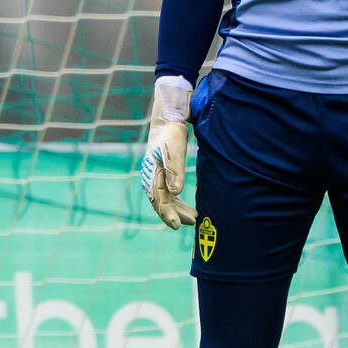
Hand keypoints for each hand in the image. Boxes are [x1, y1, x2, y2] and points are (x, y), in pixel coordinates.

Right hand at [141, 76, 196, 228]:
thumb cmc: (171, 136)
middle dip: (176, 215)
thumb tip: (175, 191)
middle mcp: (153, 179)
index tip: (178, 226)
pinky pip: (170, 194)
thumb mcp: (174, 152)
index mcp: (153, 176)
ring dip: (179, 210)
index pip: (159, 201)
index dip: (168, 214)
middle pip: (163, 203)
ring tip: (194, 218)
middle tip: (191, 223)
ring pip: (168, 200)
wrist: (168, 122)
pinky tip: (189, 209)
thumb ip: (174, 172)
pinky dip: (179, 203)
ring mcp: (157, 178)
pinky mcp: (164, 175)